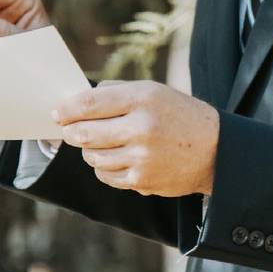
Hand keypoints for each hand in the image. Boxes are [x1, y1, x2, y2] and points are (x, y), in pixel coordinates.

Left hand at [55, 80, 219, 196]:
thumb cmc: (179, 115)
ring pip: (92, 157)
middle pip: (84, 133)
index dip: (67, 109)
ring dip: (89, 150)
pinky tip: (115, 158)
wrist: (215, 150)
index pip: (90, 103)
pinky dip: (103, 167)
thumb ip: (117, 92)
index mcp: (143, 99)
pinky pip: (105, 175)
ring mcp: (141, 157)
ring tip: (99, 143)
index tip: (57, 113)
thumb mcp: (154, 91)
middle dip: (71, 131)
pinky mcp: (142, 180)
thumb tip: (78, 100)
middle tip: (70, 130)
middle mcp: (141, 128)